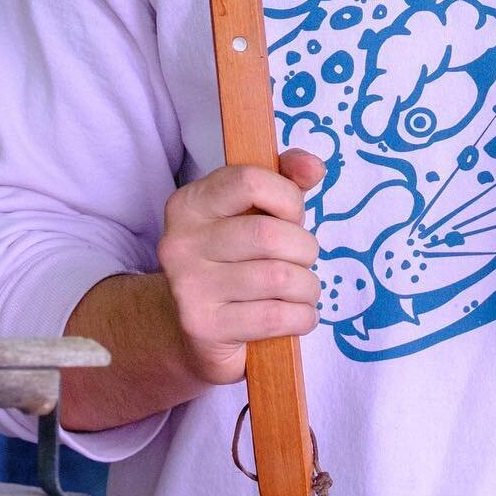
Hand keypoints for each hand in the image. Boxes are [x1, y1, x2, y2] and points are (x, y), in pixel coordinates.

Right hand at [156, 154, 325, 386]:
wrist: (196, 326)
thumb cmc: (236, 257)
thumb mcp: (257, 210)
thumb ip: (287, 179)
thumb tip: (314, 167)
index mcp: (191, 203)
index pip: (250, 182)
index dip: (287, 198)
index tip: (292, 216)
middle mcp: (181, 242)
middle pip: (269, 235)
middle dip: (304, 248)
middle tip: (302, 260)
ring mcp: (188, 286)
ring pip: (278, 278)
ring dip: (307, 286)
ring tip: (303, 289)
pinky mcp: (203, 327)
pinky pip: (274, 316)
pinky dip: (302, 316)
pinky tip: (299, 315)